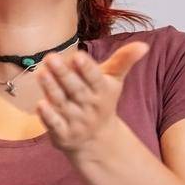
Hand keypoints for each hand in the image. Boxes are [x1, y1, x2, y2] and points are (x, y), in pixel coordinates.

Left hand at [34, 44, 149, 158]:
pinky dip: (48, 116)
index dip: (87, 68)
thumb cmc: (101, 101)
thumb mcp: (113, 81)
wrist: (97, 139)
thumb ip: (123, 61)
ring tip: (40, 72)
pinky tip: (40, 104)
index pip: (95, 79)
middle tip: (51, 57)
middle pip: (76, 89)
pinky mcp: (63, 133)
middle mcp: (90, 106)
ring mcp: (76, 120)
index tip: (78, 56)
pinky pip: (55, 124)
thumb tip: (144, 45)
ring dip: (51, 89)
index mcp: (103, 91)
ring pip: (62, 103)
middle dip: (64, 74)